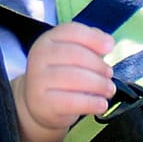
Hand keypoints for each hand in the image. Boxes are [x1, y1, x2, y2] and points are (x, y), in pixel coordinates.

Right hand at [15, 22, 114, 141]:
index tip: (108, 49)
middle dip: (100, 68)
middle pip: (79, 57)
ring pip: (78, 78)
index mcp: (46, 42)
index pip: (72, 32)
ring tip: (107, 91)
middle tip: (108, 78)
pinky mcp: (44, 104)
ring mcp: (39, 82)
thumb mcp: (68, 57)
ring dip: (100, 85)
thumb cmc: (60, 79)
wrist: (33, 109)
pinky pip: (74, 102)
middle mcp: (39, 59)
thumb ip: (86, 48)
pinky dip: (92, 102)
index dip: (95, 39)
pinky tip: (100, 104)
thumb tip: (108, 46)